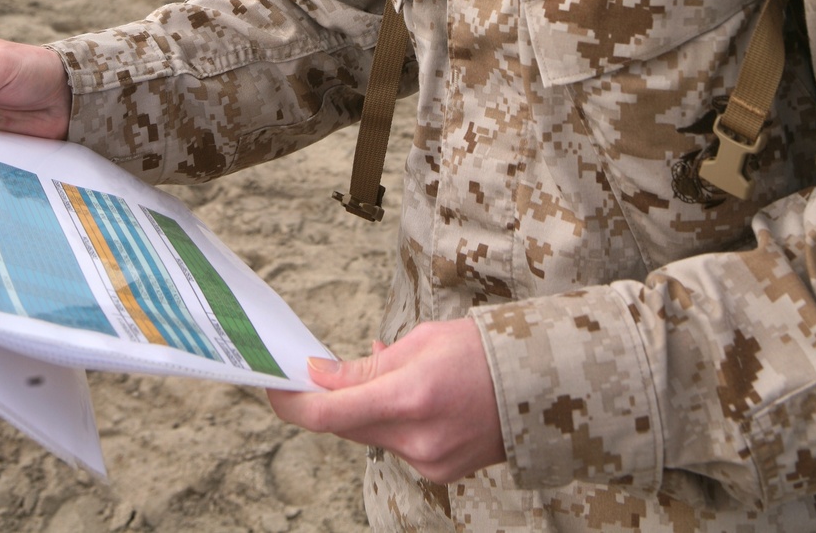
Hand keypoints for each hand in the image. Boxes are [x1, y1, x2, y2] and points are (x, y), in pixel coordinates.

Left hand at [267, 318, 504, 484]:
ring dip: (365, 409)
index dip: (293, 402)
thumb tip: (320, 376)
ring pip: (371, 436)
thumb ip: (367, 367)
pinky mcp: (439, 473)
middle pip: (346, 426)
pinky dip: (392, 422)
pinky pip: (396, 446)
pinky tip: (410, 398)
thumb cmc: (481, 350)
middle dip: (329, 401)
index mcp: (409, 396)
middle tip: (318, 373)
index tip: (275, 385)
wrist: (540, 386)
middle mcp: (416, 439)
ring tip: (390, 376)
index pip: (329, 413)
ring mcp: (428, 463)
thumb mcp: (422, 341)